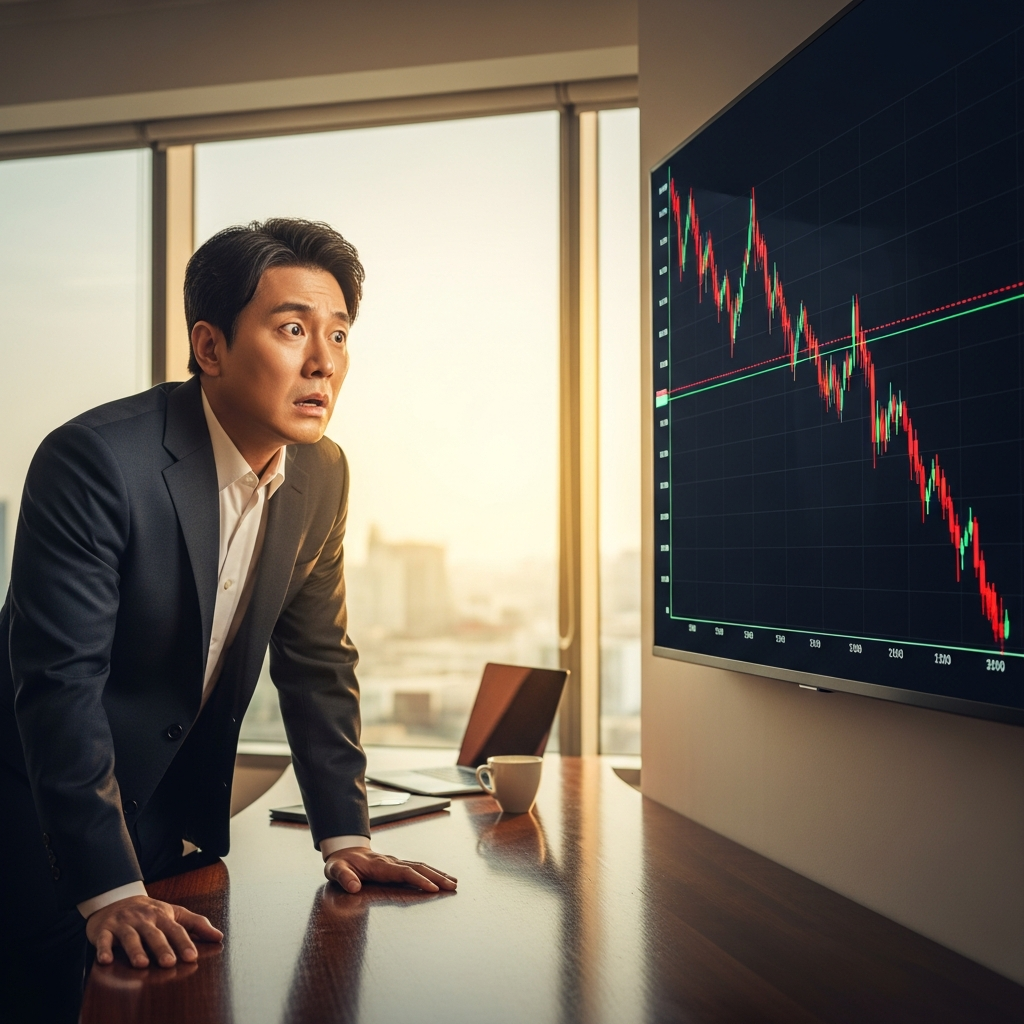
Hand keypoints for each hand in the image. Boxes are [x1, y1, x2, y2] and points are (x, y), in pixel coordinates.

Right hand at [85, 895, 223, 968]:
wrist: (116, 898)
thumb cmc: (149, 912)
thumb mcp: (174, 913)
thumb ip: (196, 924)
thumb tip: (219, 937)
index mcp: (163, 916)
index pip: (176, 930)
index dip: (184, 943)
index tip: (192, 957)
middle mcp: (144, 919)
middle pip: (154, 934)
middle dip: (162, 948)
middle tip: (169, 963)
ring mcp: (124, 924)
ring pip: (130, 937)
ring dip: (135, 950)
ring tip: (142, 964)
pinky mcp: (104, 929)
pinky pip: (103, 940)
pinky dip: (103, 949)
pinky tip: (105, 960)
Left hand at [324, 848, 456, 893]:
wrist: (344, 851)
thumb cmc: (340, 864)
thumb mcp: (335, 870)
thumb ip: (343, 877)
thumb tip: (354, 887)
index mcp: (380, 865)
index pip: (404, 872)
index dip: (419, 880)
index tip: (433, 889)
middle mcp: (392, 862)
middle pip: (418, 868)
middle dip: (436, 877)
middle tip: (453, 886)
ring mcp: (396, 862)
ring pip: (421, 866)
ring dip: (438, 874)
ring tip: (454, 883)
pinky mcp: (398, 865)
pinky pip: (418, 868)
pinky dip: (432, 872)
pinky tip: (442, 878)